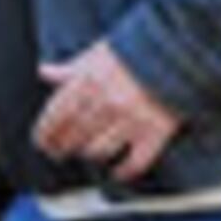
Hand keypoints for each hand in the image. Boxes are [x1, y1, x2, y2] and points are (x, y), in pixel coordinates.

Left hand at [34, 40, 180, 180]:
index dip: (45, 133)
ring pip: (98, 150)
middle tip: (57, 153)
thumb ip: (71, 68)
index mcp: (88, 82)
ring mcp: (130, 120)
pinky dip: (124, 171)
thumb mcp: (98, 52)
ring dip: (89, 154)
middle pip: (74, 135)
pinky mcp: (155, 132)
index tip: (41, 142)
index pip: (56, 116)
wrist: (179, 49)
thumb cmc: (137, 48)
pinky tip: (118, 172)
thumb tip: (46, 72)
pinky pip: (135, 161)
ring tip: (86, 154)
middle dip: (61, 147)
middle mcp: (105, 103)